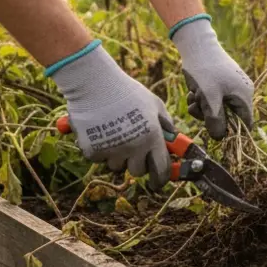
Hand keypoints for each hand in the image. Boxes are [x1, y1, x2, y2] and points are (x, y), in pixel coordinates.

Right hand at [48, 41, 173, 188]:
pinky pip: (98, 158)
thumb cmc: (128, 92)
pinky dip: (98, 149)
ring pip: (116, 166)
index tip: (158, 182)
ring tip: (114, 133)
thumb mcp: (155, 104)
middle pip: (137, 171)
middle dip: (136, 163)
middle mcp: (134, 147)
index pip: (161, 169)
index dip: (161, 178)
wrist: (95, 84)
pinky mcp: (92, 150)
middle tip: (132, 149)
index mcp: (153, 137)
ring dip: (116, 156)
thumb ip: (166, 124)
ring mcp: (112, 150)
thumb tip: (173, 139)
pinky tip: (99, 131)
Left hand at [170, 15, 253, 138]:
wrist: (197, 44)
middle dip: (210, 116)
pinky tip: (193, 91)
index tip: (214, 130)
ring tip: (193, 96)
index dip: (231, 131)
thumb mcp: (209, 98)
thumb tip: (219, 138)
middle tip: (197, 107)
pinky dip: (202, 98)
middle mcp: (242, 92)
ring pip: (218, 108)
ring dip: (203, 107)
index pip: (245, 124)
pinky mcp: (222, 82)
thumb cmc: (204, 70)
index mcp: (244, 96)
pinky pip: (214, 98)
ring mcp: (232, 87)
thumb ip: (215, 120)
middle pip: (229, 117)